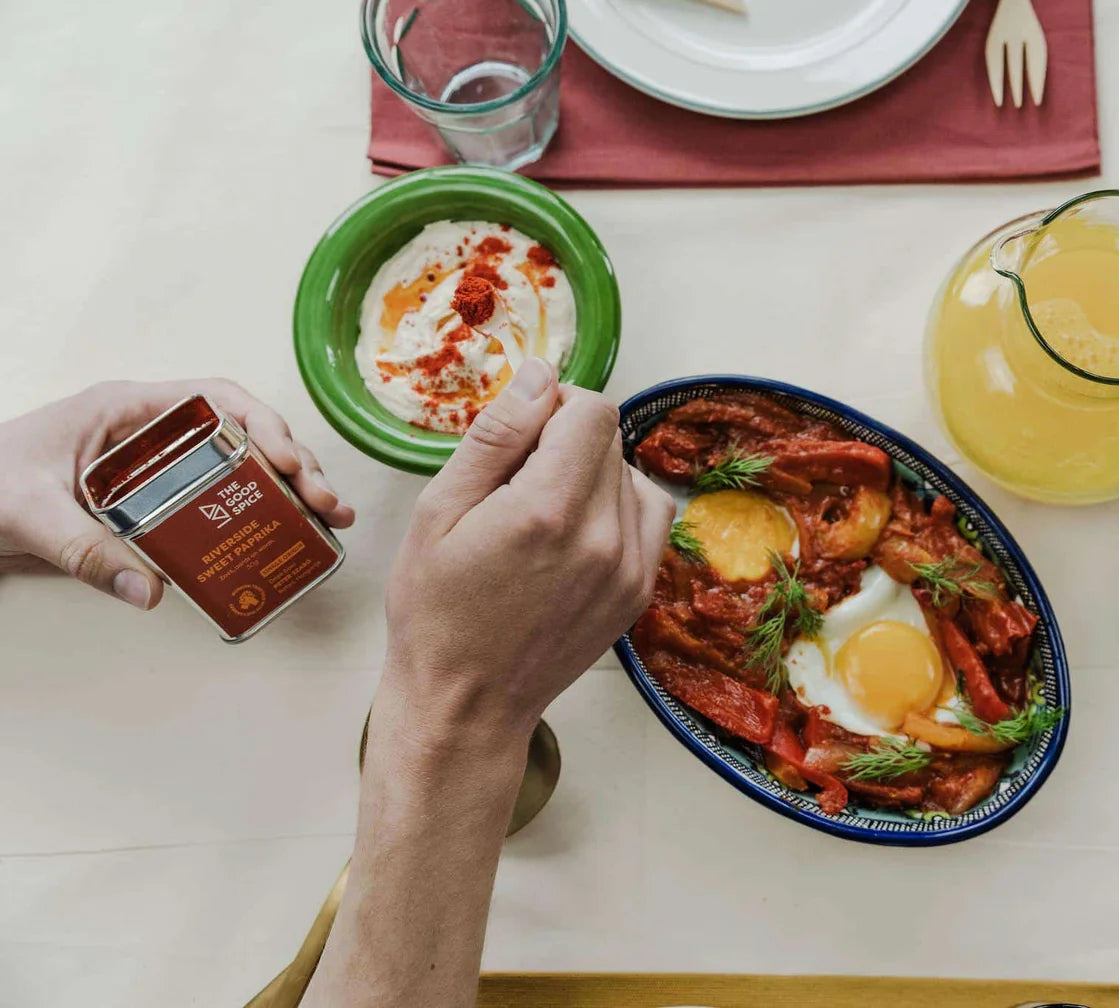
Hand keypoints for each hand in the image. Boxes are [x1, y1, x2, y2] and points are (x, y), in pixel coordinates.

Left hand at [0, 379, 354, 608]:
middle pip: (245, 435)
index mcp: (129, 410)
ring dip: (288, 490)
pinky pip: (219, 498)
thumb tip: (150, 592)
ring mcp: (162, 465)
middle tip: (326, 504)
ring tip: (325, 520)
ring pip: (242, 465)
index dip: (263, 425)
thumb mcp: (32, 513)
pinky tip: (281, 536)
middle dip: (295, 465)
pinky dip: (257, 513)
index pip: (216, 399)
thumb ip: (85, 551)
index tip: (288, 462)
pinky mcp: (159, 499)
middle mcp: (156, 432)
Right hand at [380, 357, 674, 749]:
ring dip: (592, 474)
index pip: (592, 410)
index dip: (554, 405)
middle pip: (611, 439)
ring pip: (631, 473)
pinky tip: (573, 530)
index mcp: (549, 512)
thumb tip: (540, 377)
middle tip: (516, 483)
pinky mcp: (640, 590)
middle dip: (566, 440)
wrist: (466, 704)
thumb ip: (496, 436)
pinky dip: (617, 507)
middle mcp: (602, 537)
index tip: (520, 433)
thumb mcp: (439, 511)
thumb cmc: (436, 612)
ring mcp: (629, 568)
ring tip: (541, 513)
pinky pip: (648, 515)